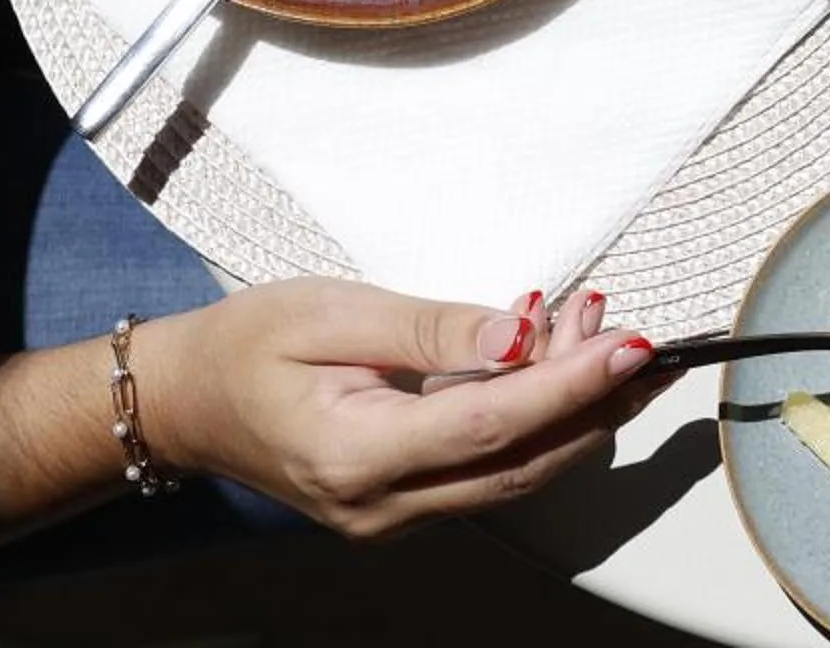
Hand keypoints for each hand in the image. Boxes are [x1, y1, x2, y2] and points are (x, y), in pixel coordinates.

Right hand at [131, 279, 664, 536]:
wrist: (188, 400)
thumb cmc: (250, 343)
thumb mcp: (336, 311)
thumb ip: (433, 328)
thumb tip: (521, 338)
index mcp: (354, 453)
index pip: (491, 425)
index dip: (570, 386)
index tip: (632, 346)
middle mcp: (380, 505)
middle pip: (520, 464)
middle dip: (594, 402)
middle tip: (640, 341)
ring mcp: (392, 518)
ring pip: (514, 475)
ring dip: (571, 410)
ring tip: (602, 334)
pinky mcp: (404, 507)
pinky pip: (489, 472)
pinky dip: (534, 421)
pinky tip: (554, 364)